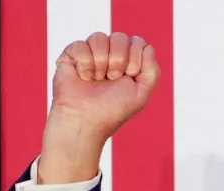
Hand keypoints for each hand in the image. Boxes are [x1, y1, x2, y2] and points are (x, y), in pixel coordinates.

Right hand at [38, 32, 160, 183]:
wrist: (86, 120)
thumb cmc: (113, 110)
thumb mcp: (141, 94)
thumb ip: (152, 71)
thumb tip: (148, 46)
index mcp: (128, 62)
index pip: (137, 42)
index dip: (135, 59)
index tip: (129, 77)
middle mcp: (109, 55)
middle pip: (120, 37)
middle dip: (118, 60)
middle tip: (112, 78)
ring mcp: (90, 53)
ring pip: (99, 37)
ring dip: (101, 62)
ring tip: (97, 79)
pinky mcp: (71, 55)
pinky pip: (80, 45)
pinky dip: (84, 64)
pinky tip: (83, 78)